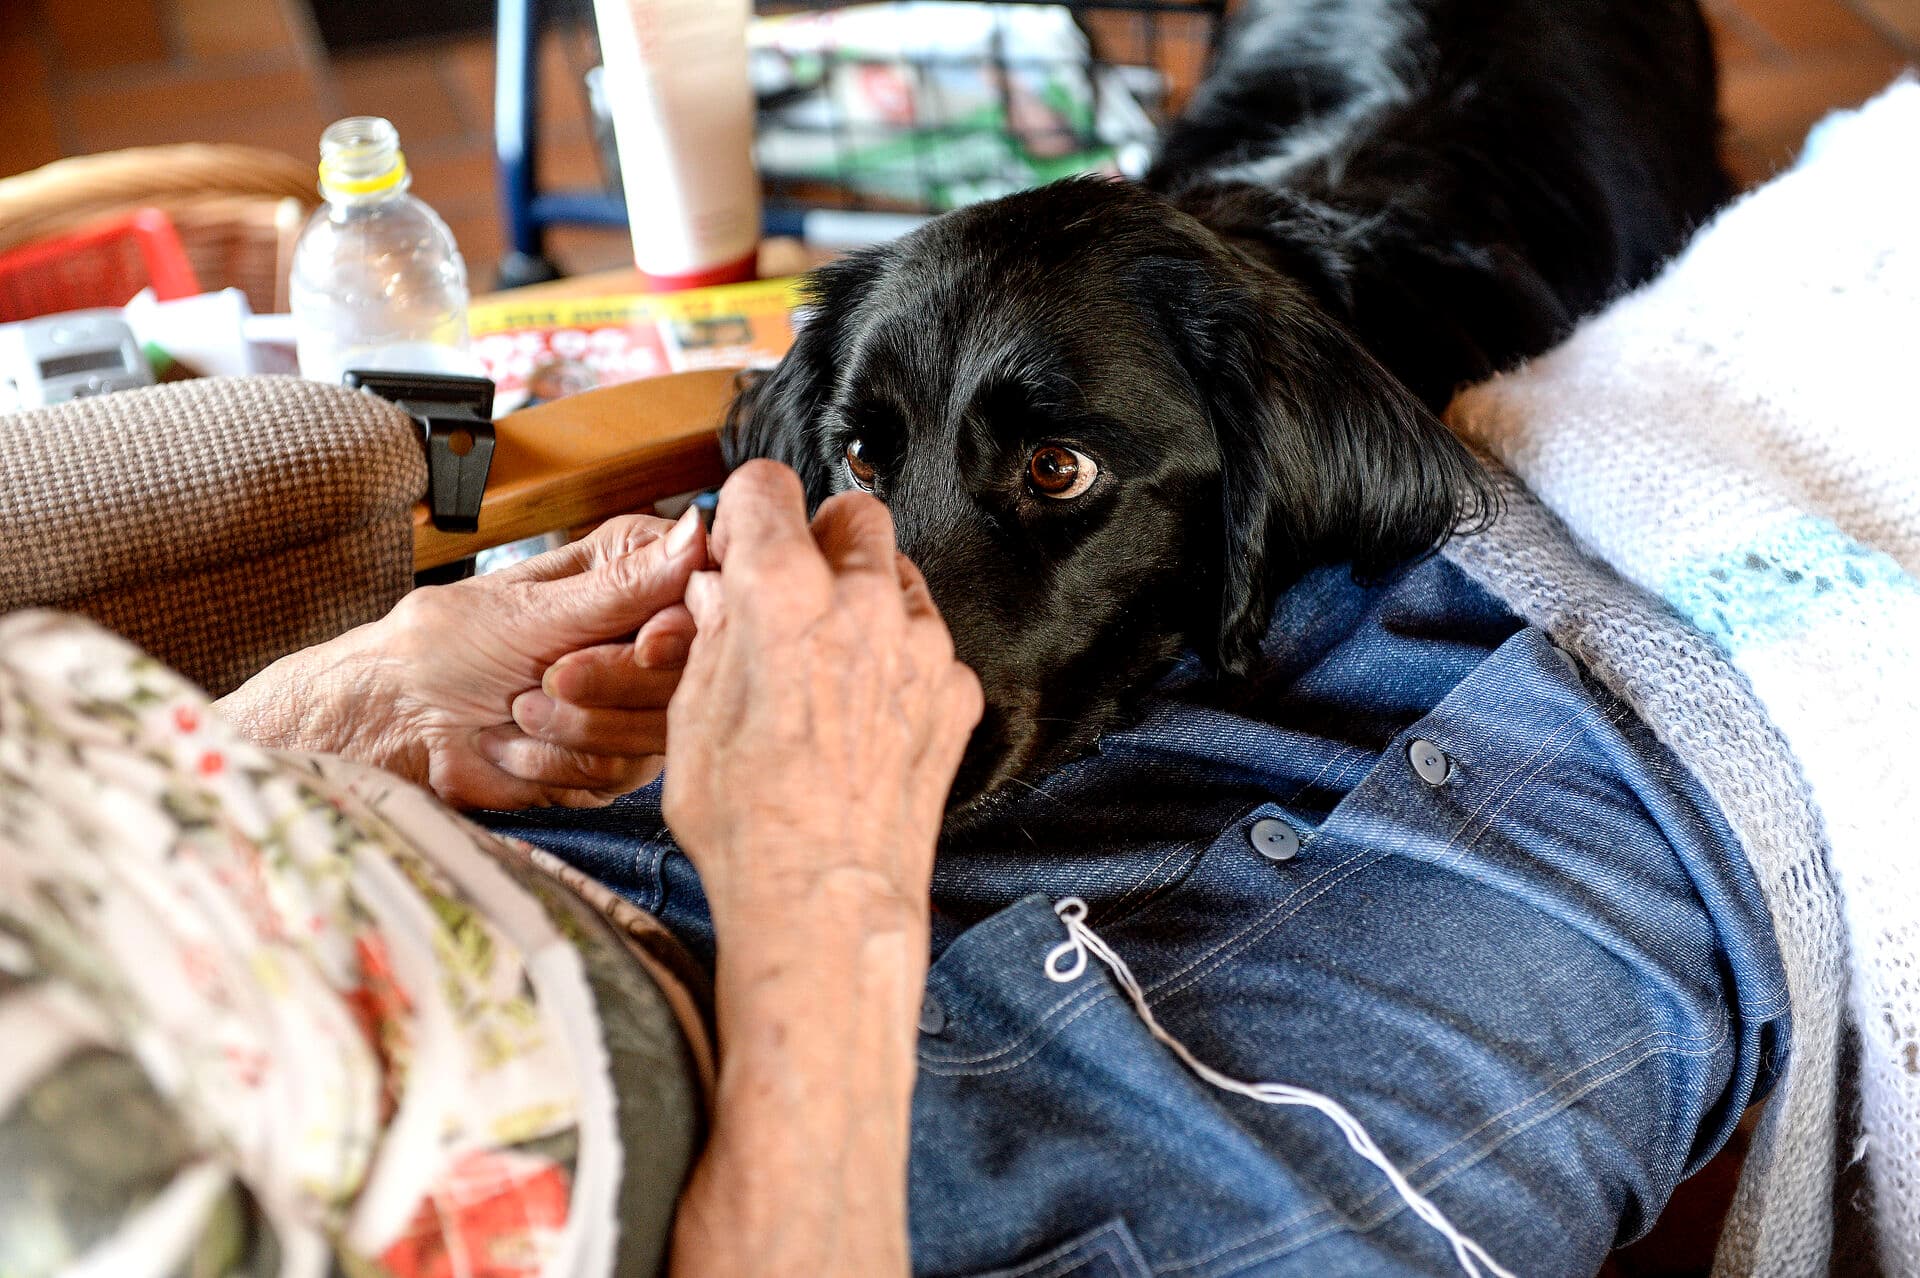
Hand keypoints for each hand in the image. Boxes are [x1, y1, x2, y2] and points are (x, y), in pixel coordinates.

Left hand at [218, 509, 707, 808]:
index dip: (683, 630)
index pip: (702, 597)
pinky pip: (622, 773)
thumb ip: (624, 587)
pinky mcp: (616, 758)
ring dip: (576, 728)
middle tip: (550, 679)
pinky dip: (558, 762)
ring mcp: (633, 701)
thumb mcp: (534, 610)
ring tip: (518, 708)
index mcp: (629, 576)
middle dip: (610, 686)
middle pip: (689, 673)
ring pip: (657, 730)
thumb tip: (695, 534)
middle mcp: (643, 636)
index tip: (646, 645)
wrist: (397, 725)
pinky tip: (516, 744)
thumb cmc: (444, 648)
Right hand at [661, 461, 981, 1277]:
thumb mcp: (693, 718)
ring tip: (827, 660)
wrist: (826, 905)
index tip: (741, 532)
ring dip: (865, 598)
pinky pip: (929, 646)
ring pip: (899, 577)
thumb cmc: (748, 825)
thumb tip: (724, 590)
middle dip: (818, 540)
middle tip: (790, 590)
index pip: (768, 488)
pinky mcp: (957, 693)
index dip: (746, 509)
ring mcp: (923, 649)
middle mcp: (865, 604)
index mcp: (784, 594)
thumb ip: (716, 634)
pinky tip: (865, 711)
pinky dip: (900, 661)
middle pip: (852, 515)